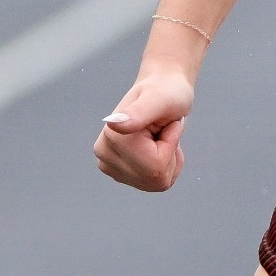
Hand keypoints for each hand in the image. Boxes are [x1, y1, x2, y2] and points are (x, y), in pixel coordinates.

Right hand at [94, 68, 192, 191]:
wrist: (163, 91)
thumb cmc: (166, 92)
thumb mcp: (160, 98)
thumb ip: (139, 112)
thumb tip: (114, 125)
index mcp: (112, 137)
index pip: (156, 165)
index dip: (171, 143)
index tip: (166, 122)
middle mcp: (104, 154)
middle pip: (155, 178)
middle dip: (170, 153)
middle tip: (164, 128)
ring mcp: (110, 166)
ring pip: (155, 183)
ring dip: (168, 160)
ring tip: (160, 136)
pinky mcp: (120, 173)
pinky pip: (155, 184)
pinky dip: (166, 167)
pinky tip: (158, 147)